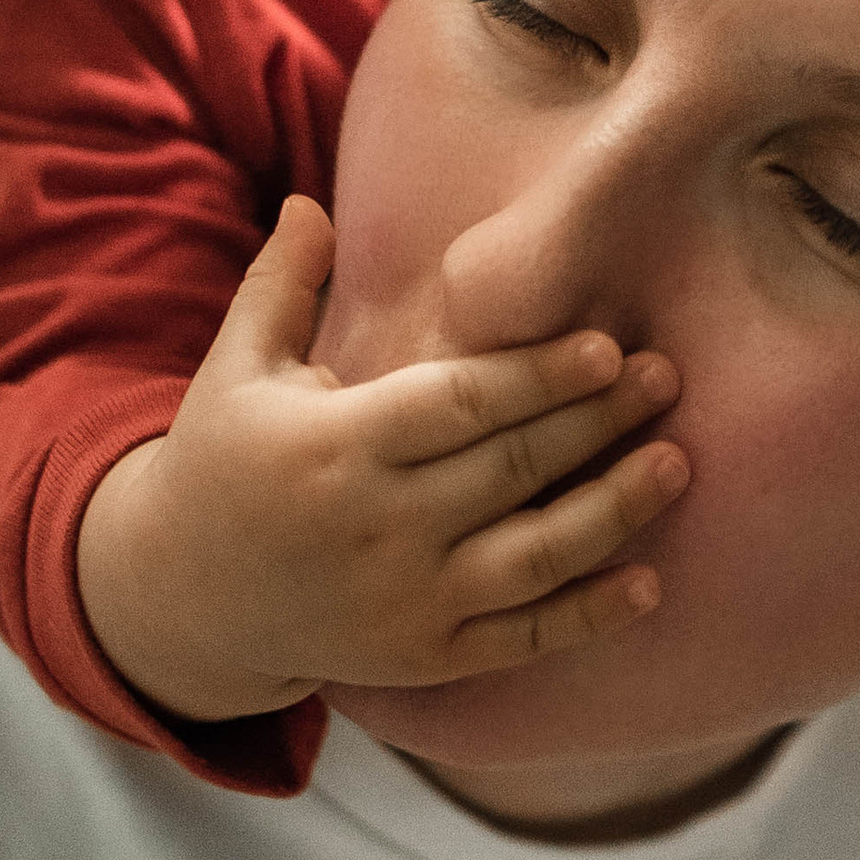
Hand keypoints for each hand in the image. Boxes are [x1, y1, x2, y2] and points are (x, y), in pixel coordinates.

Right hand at [76, 198, 686, 725]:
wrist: (182, 598)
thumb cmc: (221, 461)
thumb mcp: (235, 367)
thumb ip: (280, 284)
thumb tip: (308, 201)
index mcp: (336, 444)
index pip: (459, 404)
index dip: (538, 377)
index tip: (607, 347)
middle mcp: (377, 526)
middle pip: (512, 469)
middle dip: (599, 422)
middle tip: (669, 377)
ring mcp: (405, 601)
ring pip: (534, 557)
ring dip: (614, 511)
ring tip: (676, 464)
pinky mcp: (423, 659)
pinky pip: (522, 639)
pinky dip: (589, 615)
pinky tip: (649, 581)